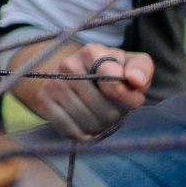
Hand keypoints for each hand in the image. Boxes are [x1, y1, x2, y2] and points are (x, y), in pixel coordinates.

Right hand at [11, 42, 150, 138]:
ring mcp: (54, 85)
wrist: (74, 75)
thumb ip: (141, 68)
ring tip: (102, 115)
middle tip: (116, 108)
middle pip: (105, 109)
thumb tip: (136, 81)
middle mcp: (68, 65)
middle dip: (117, 114)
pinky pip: (72, 132)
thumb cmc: (110, 72)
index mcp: (92, 52)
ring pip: (89, 123)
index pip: (113, 82)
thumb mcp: (129, 64)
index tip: (134, 99)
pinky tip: (88, 123)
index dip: (128, 98)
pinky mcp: (44, 103)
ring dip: (102, 126)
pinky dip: (86, 134)